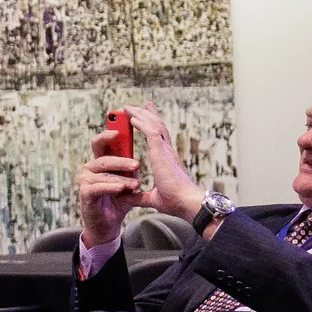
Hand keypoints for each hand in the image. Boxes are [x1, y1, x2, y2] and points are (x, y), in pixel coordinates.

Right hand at [75, 118, 147, 247]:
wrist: (108, 224)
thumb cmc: (117, 201)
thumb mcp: (128, 181)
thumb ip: (130, 169)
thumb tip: (139, 156)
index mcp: (101, 161)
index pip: (103, 142)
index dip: (109, 133)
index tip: (120, 129)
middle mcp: (91, 167)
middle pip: (101, 153)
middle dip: (120, 158)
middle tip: (137, 163)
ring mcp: (85, 179)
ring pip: (103, 171)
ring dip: (121, 177)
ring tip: (135, 184)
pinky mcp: (85, 193)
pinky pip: (98, 186)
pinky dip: (112, 186)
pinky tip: (122, 188)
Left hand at [126, 104, 206, 224]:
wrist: (186, 204)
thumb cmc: (176, 202)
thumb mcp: (152, 198)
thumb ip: (139, 197)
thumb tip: (125, 198)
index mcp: (167, 159)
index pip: (160, 136)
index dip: (152, 124)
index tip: (146, 113)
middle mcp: (168, 152)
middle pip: (156, 126)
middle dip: (145, 114)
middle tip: (133, 107)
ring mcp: (166, 151)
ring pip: (154, 126)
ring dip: (140, 115)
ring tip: (127, 108)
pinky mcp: (162, 153)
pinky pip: (151, 132)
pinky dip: (142, 124)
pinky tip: (132, 119)